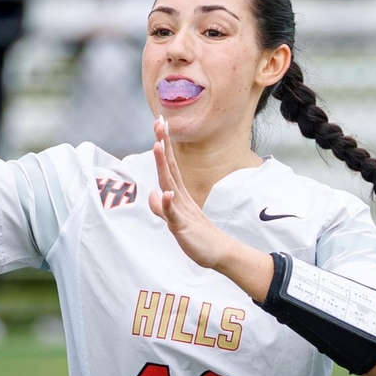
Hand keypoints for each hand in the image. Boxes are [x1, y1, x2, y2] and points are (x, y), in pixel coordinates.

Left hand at [148, 115, 227, 268]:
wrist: (219, 253)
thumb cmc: (198, 236)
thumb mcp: (176, 221)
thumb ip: (164, 208)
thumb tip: (155, 194)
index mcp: (179, 194)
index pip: (169, 166)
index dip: (163, 146)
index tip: (160, 125)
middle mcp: (180, 198)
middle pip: (169, 168)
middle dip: (163, 145)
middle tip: (159, 122)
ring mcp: (182, 211)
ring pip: (170, 185)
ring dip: (163, 165)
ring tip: (158, 146)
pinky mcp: (183, 226)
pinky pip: (174, 214)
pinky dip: (169, 203)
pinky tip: (166, 193)